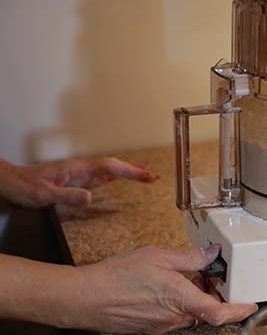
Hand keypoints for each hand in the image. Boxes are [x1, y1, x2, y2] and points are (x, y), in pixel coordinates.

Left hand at [0, 157, 157, 207]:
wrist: (11, 184)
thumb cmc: (24, 187)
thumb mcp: (44, 195)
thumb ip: (67, 196)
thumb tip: (90, 197)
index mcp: (77, 169)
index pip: (109, 167)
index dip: (128, 171)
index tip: (145, 175)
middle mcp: (81, 170)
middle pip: (114, 167)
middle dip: (135, 170)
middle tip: (154, 177)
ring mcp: (79, 176)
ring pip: (109, 171)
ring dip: (127, 173)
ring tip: (146, 176)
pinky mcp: (76, 183)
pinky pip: (100, 179)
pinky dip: (115, 178)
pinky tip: (120, 179)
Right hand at [65, 245, 256, 333]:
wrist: (85, 298)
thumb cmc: (117, 277)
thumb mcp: (158, 257)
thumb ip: (189, 258)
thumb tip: (210, 254)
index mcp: (181, 299)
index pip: (220, 312)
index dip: (240, 310)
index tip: (251, 304)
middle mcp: (174, 318)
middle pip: (208, 311)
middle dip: (216, 295)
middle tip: (213, 276)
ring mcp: (163, 326)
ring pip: (191, 314)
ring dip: (197, 298)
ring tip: (187, 277)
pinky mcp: (151, 328)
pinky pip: (175, 317)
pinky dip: (180, 303)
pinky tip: (169, 287)